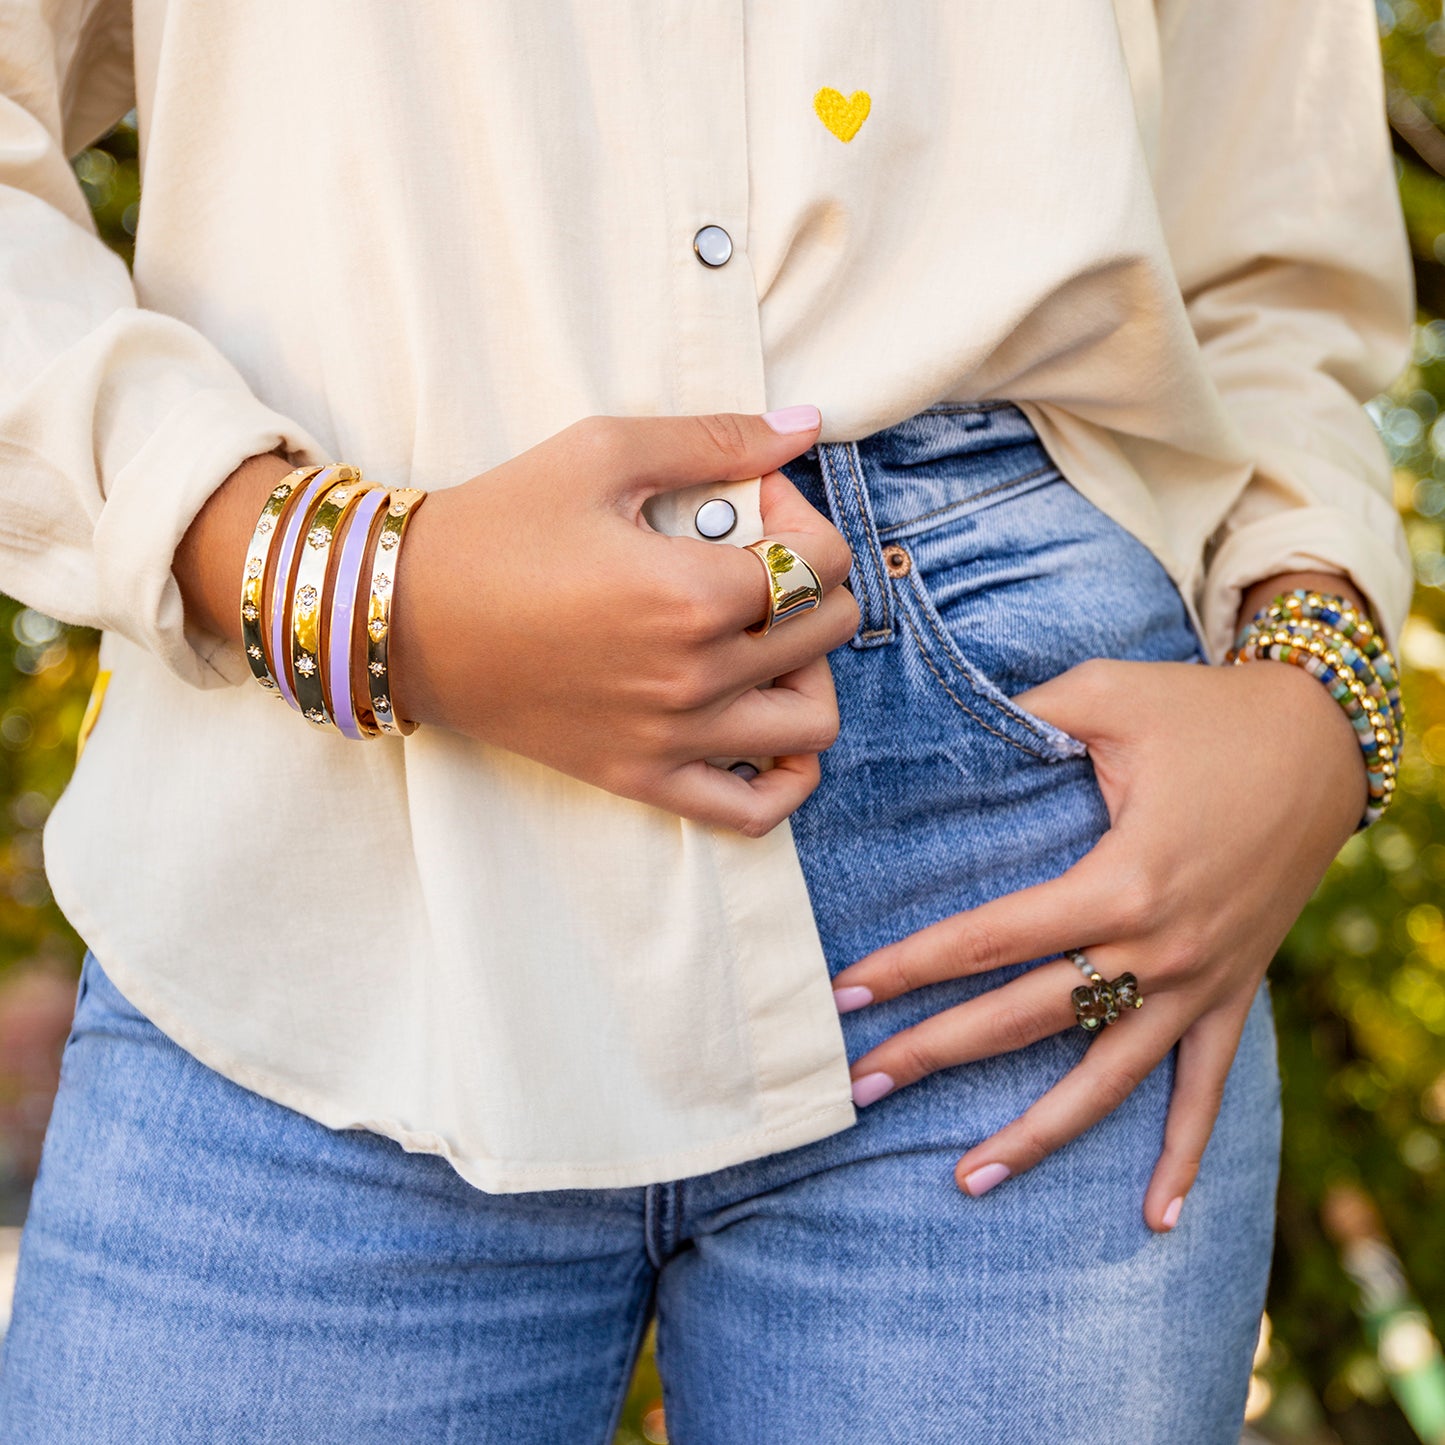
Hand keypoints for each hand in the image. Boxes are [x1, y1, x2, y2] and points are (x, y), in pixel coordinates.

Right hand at [376, 410, 858, 833]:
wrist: (402, 616)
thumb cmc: (496, 527)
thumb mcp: (601, 453)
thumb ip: (714, 438)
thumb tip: (805, 424)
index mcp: (691, 593)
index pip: (822, 562)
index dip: (804, 519)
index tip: (751, 506)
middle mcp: (693, 676)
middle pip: (828, 632)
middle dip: (811, 580)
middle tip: (751, 558)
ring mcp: (670, 738)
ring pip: (812, 722)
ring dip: (808, 670)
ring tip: (760, 638)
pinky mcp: (640, 777)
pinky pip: (753, 811)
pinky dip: (785, 778)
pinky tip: (764, 727)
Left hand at [828, 650, 1366, 1230]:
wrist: (1324, 741)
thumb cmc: (1205, 712)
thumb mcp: (1106, 694)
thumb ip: (1023, 716)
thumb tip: (945, 726)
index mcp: (1121, 879)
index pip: (990, 938)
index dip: (911, 967)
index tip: (846, 996)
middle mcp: (1160, 947)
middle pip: (1027, 1017)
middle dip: (936, 1053)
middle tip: (859, 1086)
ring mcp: (1201, 982)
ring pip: (1107, 1079)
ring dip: (1037, 1135)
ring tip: (967, 1178)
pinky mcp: (1233, 993)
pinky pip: (1206, 1088)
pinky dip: (1185, 1154)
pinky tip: (1156, 1217)